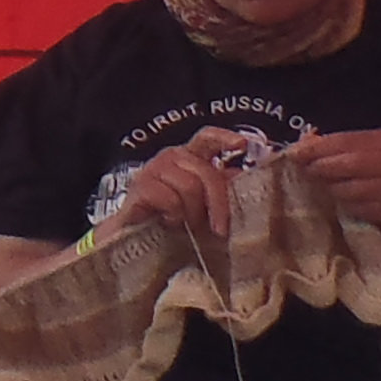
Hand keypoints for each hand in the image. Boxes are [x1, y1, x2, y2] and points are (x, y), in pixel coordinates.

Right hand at [101, 140, 240, 243]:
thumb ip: (222, 189)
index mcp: (189, 159)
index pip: (207, 138)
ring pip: (190, 186)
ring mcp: (154, 170)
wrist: (136, 242)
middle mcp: (171, 158)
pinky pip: (170, 199)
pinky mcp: (140, 187)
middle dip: (217, 203)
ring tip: (185, 225)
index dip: (225, 138)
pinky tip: (167, 221)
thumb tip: (243, 175)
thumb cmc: (173, 223)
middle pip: (206, 171)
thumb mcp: (205, 206)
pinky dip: (174, 216)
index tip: (243, 144)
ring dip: (192, 213)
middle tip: (219, 228)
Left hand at [289, 128, 380, 242]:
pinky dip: (350, 206)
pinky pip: (360, 209)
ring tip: (331, 188)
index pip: (345, 141)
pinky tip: (351, 202)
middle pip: (346, 165)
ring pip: (350, 190)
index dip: (316, 148)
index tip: (294, 154)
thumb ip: (349, 146)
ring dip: (334, 190)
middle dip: (321, 169)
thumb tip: (308, 143)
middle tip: (306, 172)